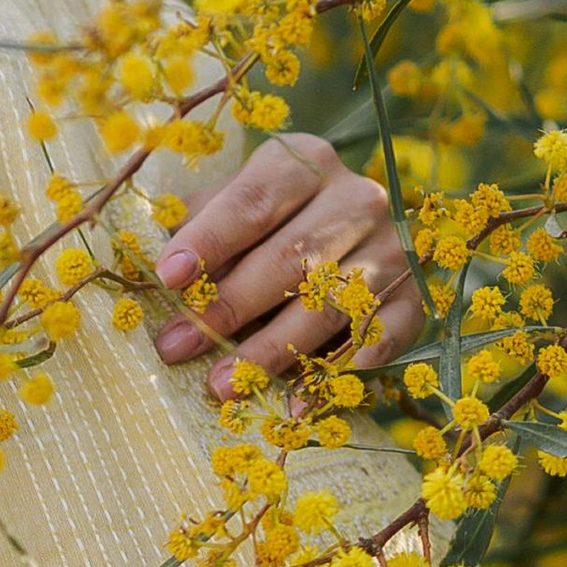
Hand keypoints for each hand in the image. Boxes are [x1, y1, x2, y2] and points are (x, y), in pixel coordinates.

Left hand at [152, 132, 421, 400]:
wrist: (350, 232)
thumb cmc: (267, 221)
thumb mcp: (231, 206)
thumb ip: (198, 228)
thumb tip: (153, 270)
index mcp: (304, 164)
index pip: (253, 202)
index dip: (210, 240)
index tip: (168, 277)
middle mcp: (355, 199)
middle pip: (292, 257)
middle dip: (229, 307)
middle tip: (177, 346)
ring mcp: (391, 249)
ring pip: (329, 304)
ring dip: (272, 350)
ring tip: (222, 385)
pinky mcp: (413, 297)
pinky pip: (378, 340)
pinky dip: (337, 374)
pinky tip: (296, 402)